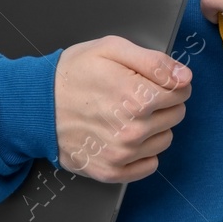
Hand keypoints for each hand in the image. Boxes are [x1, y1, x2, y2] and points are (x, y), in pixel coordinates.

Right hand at [54, 35, 191, 183]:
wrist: (37, 104)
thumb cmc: (73, 73)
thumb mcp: (112, 49)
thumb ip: (155, 62)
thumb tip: (185, 77)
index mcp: (137, 96)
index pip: (182, 91)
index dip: (170, 81)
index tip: (152, 79)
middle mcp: (133, 130)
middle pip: (176, 115)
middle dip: (162, 102)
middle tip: (134, 93)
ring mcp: (122, 154)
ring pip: (165, 139)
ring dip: (153, 126)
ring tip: (126, 113)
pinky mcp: (111, 171)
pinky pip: (149, 164)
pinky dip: (142, 151)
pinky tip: (123, 134)